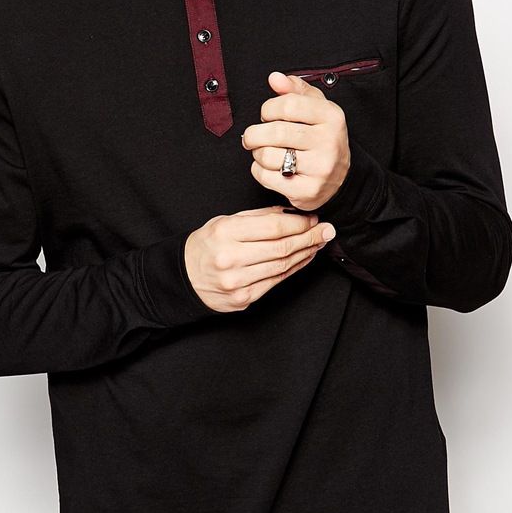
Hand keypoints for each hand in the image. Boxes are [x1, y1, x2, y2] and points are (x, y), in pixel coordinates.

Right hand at [184, 205, 336, 312]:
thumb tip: (290, 214)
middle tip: (327, 231)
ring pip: (282, 265)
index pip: (274, 227)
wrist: (184, 278)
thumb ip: (257, 217)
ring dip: (306, 253)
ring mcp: (238, 281)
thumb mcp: (224, 222)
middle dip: (310, 237)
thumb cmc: (206, 246)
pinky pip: (276, 281)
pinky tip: (304, 258)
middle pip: (282, 247)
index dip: (299, 223)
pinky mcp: (244, 298)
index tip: (313, 218)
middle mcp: (231, 258)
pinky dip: (294, 268)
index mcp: (226, 233)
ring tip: (318, 243)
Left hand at [240, 71, 350, 211]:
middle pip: (275, 132)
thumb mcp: (316, 108)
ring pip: (268, 156)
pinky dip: (259, 171)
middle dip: (254, 134)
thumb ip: (295, 90)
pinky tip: (269, 168)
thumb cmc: (322, 138)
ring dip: (257, 153)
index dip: (268, 109)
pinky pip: (268, 178)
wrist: (341, 178)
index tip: (266, 115)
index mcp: (331, 117)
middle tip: (252, 136)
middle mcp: (329, 142)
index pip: (287, 105)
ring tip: (263, 151)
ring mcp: (320, 168)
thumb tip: (275, 78)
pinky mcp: (308, 190)